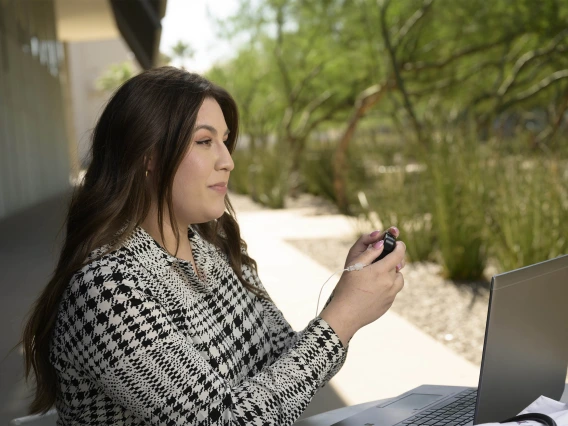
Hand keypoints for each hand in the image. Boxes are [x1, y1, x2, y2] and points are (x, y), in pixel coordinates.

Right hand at [321, 230, 405, 345]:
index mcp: (381, 271)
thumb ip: (369, 253)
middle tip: (381, 261)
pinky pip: (393, 291)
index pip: (399, 254)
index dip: (399, 246)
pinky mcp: (388, 304)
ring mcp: (391, 295)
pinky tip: (374, 288)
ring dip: (392, 274)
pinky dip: (388, 286)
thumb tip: (382, 243)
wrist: (345, 314)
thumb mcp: (354, 265)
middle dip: (392, 261)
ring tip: (378, 276)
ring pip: (399, 279)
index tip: (397, 244)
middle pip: (398, 266)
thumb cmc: (347, 288)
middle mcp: (389, 283)